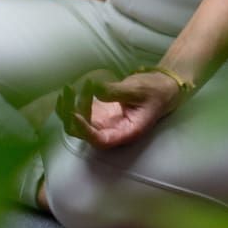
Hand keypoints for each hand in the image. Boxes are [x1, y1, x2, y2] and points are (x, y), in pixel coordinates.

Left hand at [54, 68, 184, 148]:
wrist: (159, 88)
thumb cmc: (154, 91)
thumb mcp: (138, 89)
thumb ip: (116, 92)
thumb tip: (94, 90)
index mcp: (126, 132)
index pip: (101, 140)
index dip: (86, 131)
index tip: (74, 114)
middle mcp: (112, 132)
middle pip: (84, 134)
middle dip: (71, 117)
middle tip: (68, 92)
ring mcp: (103, 123)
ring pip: (78, 125)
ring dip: (68, 109)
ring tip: (68, 88)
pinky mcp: (98, 113)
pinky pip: (78, 113)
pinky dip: (70, 104)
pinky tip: (68, 91)